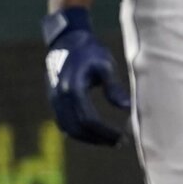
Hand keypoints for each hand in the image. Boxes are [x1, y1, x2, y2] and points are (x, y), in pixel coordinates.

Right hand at [42, 8, 130, 146]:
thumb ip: (114, 87)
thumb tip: (128, 108)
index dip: (106, 132)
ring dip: (90, 138)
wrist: (67, 41)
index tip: (124, 136)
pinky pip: (65, 124)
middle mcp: (60, 97)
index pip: (89, 120)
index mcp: (72, 88)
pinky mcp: (54, 102)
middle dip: (99, 139)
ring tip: (110, 141)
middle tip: (120, 142)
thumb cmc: (90, 51)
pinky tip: (96, 134)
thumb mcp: (105, 64)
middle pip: (79, 129)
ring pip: (70, 129)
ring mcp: (54, 101)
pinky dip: (80, 132)